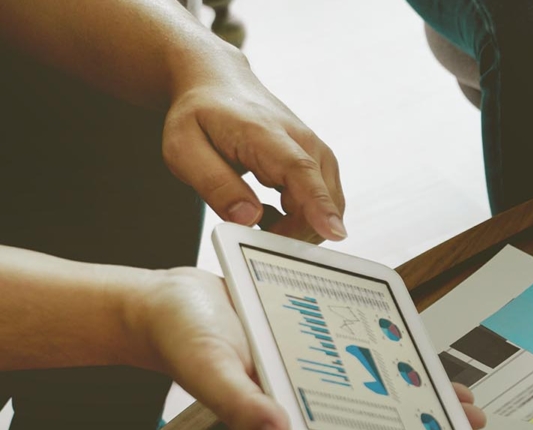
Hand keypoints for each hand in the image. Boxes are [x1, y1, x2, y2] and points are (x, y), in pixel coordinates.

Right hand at [123, 269, 488, 429]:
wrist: (170, 299)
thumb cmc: (182, 337)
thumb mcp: (208, 366)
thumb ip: (241, 400)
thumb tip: (278, 427)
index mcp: (283, 413)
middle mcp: (303, 400)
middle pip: (369, 420)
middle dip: (418, 424)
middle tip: (466, 421)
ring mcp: (312, 377)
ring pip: (374, 396)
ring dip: (416, 401)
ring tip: (460, 405)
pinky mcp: (317, 351)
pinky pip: (362, 361)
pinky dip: (392, 365)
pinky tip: (420, 367)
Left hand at [163, 55, 346, 242]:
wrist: (219, 83)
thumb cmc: (200, 115)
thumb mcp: (184, 149)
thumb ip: (214, 184)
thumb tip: (247, 218)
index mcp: (265, 134)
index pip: (300, 171)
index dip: (318, 205)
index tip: (333, 233)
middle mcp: (302, 141)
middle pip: (320, 196)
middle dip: (295, 232)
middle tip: (253, 236)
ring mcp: (315, 151)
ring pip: (327, 203)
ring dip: (297, 227)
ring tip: (255, 215)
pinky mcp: (319, 161)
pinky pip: (322, 200)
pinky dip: (301, 217)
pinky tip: (269, 212)